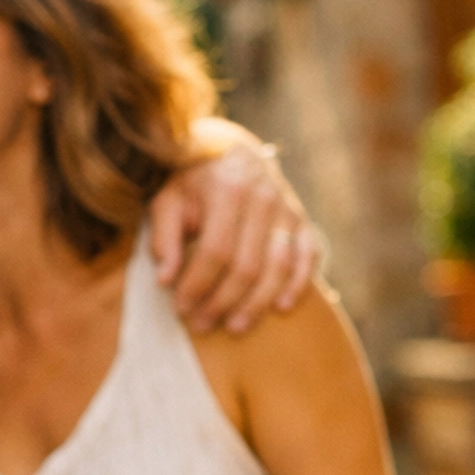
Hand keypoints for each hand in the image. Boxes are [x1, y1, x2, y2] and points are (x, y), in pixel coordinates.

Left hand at [149, 129, 320, 334]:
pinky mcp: (302, 220)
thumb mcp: (168, 197)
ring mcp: (287, 209)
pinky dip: (300, 284)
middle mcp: (264, 197)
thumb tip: (164, 280)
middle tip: (201, 324)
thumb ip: (165, 236)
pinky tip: (282, 307)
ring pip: (279, 267)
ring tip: (235, 326)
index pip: (216, 252)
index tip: (181, 307)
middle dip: (223, 301)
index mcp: (229, 188)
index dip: (198, 285)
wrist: (229, 148)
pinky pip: (309, 256)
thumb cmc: (192, 180)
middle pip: (247, 265)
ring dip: (257, 303)